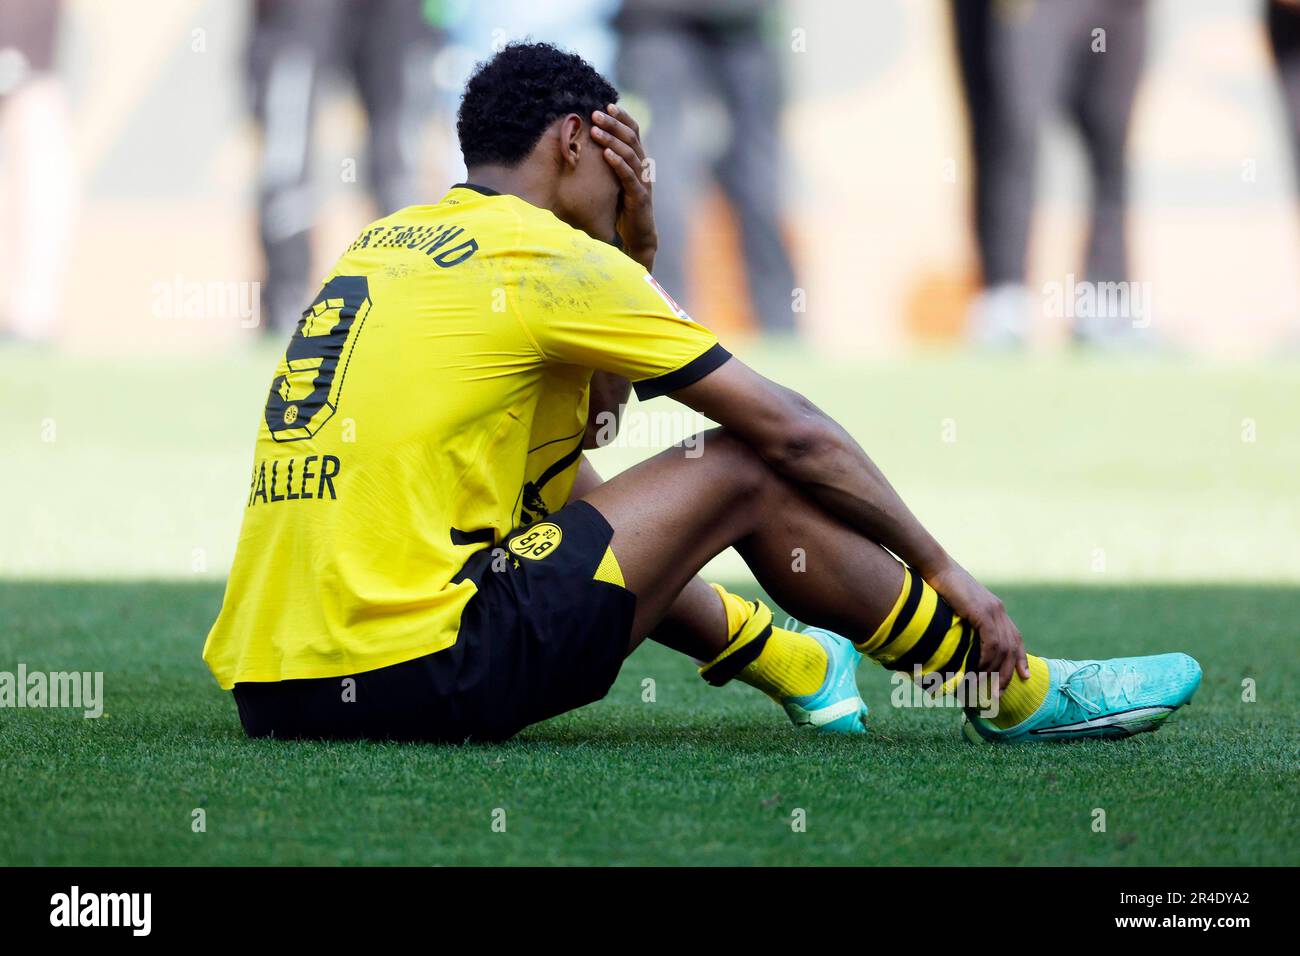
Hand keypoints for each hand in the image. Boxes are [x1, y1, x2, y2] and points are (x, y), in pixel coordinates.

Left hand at [591, 103, 656, 271]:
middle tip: (596, 113)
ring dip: (612, 140)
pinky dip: (617, 163)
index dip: (622, 118)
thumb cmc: (624, 208)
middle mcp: (644, 167)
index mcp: (639, 161)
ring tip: (596, 130)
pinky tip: (606, 154)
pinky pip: (628, 176)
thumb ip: (611, 165)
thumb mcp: (616, 181)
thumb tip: (590, 147)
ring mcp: (643, 181)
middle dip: (613, 124)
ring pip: (629, 154)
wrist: (638, 236)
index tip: (606, 105)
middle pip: (631, 138)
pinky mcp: (639, 197)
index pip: (634, 132)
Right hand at [925, 559, 1028, 696]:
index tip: (1023, 676)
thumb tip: (954, 641)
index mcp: (995, 609)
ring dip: (997, 672)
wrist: (934, 565)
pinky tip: (981, 670)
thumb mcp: (955, 606)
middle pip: (1012, 648)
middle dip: (1008, 673)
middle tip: (999, 694)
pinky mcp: (982, 612)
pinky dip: (988, 659)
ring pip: (1004, 648)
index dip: (1020, 658)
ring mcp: (992, 610)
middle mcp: (999, 610)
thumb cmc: (937, 584)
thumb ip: (961, 622)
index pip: (1015, 637)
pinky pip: (992, 642)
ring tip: (988, 690)